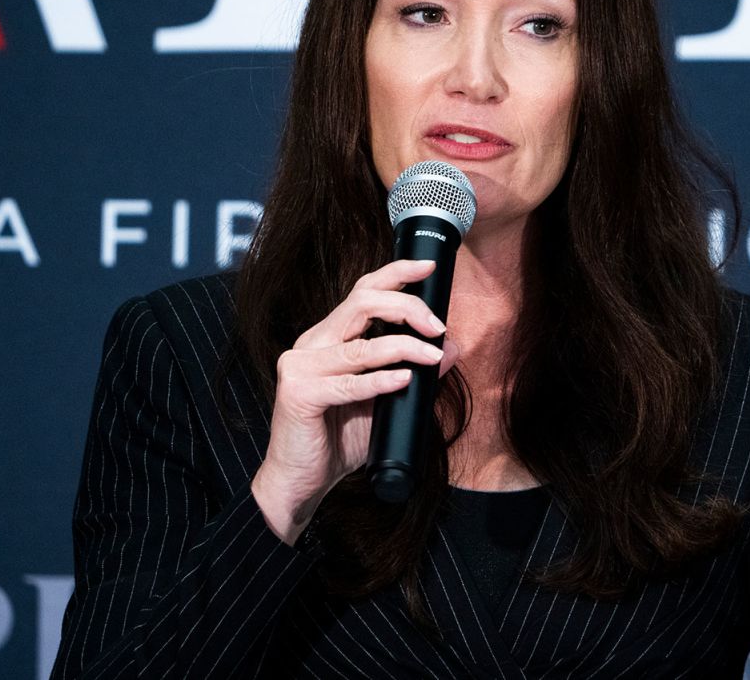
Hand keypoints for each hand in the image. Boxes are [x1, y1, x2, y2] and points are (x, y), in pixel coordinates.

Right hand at [250, 259, 458, 542]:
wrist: (302, 483)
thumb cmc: (339, 441)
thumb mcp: (385, 402)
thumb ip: (413, 375)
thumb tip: (450, 349)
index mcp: (328, 339)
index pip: (361, 292)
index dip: (395, 273)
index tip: (428, 267)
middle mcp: (311, 345)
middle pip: (360, 304)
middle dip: (406, 306)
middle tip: (437, 325)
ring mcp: (300, 368)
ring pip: (360, 345)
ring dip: (404, 347)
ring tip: (432, 355)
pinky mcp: (298, 395)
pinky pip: (348, 384)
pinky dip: (380, 380)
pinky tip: (403, 379)